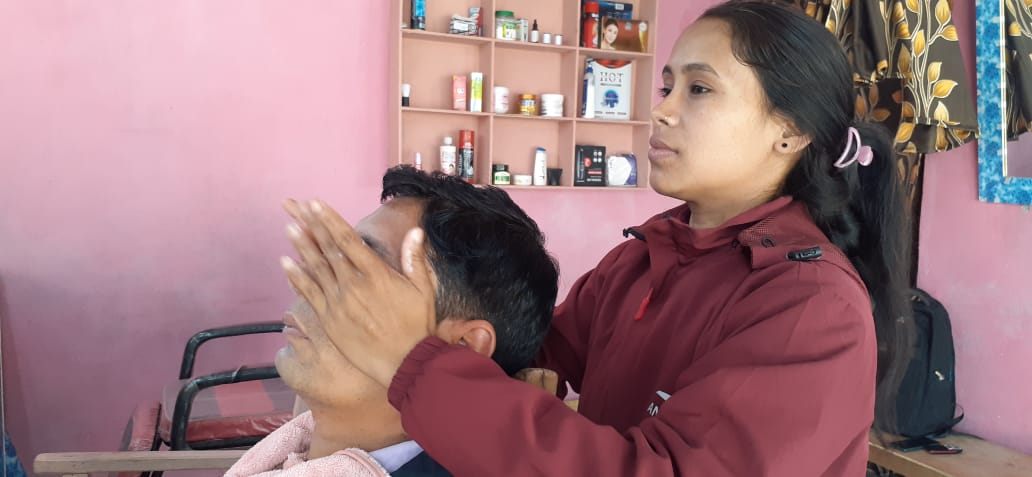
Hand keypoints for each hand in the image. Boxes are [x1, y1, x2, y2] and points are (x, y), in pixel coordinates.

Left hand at [280, 199, 436, 386]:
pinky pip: (309, 294)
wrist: (405, 362)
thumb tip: (415, 231)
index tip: (316, 204)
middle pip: (328, 250)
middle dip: (312, 226)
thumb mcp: (423, 290)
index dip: (330, 221)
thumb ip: (415, 260)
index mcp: (376, 274)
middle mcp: (354, 285)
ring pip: (315, 269)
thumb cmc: (417, 325)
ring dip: (301, 247)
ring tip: (288, 228)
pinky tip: (286, 263)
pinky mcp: (330, 320)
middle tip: (296, 208)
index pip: (348, 240)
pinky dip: (297, 277)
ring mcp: (339, 303)